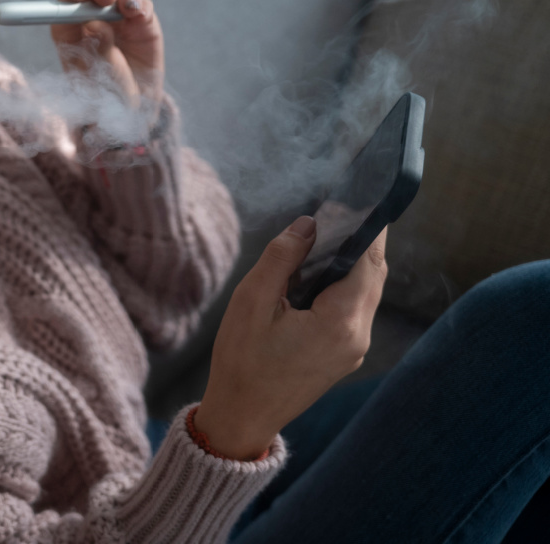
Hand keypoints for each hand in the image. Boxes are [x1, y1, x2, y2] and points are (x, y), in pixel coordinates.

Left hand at [50, 0, 164, 105]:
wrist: (134, 108)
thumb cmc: (107, 94)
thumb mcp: (99, 77)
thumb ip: (98, 49)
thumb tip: (94, 24)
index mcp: (70, 34)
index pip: (65, 6)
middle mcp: (93, 21)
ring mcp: (118, 20)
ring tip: (130, 9)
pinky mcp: (142, 22)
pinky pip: (143, 5)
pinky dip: (142, 5)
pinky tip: (141, 15)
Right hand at [192, 218, 388, 459]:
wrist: (241, 417)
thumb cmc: (241, 362)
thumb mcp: (252, 302)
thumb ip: (282, 258)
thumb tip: (308, 224)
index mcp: (340, 322)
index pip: (369, 261)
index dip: (366, 227)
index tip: (357, 198)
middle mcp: (357, 336)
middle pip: (373, 275)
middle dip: (361, 241)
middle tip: (341, 210)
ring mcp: (353, 349)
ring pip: (365, 293)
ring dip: (352, 264)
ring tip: (326, 237)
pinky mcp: (343, 356)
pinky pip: (353, 311)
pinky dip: (343, 286)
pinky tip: (318, 275)